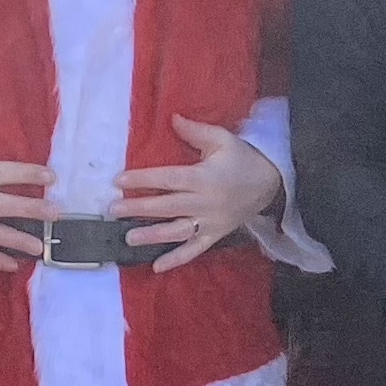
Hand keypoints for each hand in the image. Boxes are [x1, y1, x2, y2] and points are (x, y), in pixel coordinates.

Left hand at [110, 116, 282, 272]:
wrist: (272, 184)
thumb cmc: (243, 158)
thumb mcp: (222, 139)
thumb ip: (195, 131)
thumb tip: (171, 118)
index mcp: (204, 177)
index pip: (168, 179)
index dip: (142, 180)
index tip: (119, 181)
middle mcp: (205, 202)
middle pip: (167, 206)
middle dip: (139, 208)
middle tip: (113, 210)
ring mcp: (210, 222)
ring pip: (177, 231)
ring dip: (152, 235)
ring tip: (128, 238)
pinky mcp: (216, 235)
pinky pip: (195, 250)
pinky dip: (177, 259)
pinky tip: (157, 267)